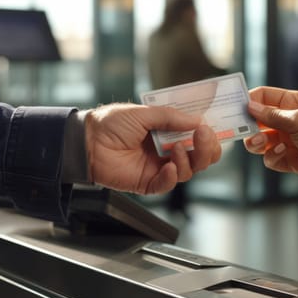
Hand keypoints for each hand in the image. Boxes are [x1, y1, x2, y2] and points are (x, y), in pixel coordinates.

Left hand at [85, 103, 220, 193]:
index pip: (196, 137)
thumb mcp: (144, 113)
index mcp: (168, 132)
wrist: (86, 141)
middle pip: (199, 157)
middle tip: (203, 136)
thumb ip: (171, 117)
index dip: (208, 135)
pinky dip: (173, 176)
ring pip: (189, 170)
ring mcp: (159, 167)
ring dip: (189, 159)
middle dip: (207, 148)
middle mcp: (167, 150)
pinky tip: (169, 166)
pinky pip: (168, 184)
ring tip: (176, 148)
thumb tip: (198, 119)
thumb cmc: (111, 123)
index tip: (211, 127)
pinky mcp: (148, 182)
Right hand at [244, 87, 297, 181]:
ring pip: (260, 142)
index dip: (248, 101)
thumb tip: (249, 105)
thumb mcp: (297, 120)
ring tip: (262, 144)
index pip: (263, 97)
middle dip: (250, 128)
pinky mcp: (289, 159)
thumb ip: (271, 115)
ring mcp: (287, 140)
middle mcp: (287, 120)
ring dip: (258, 144)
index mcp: (291, 103)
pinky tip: (284, 154)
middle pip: (257, 121)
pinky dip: (273, 157)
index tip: (235, 110)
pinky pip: (271, 158)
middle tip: (247, 133)